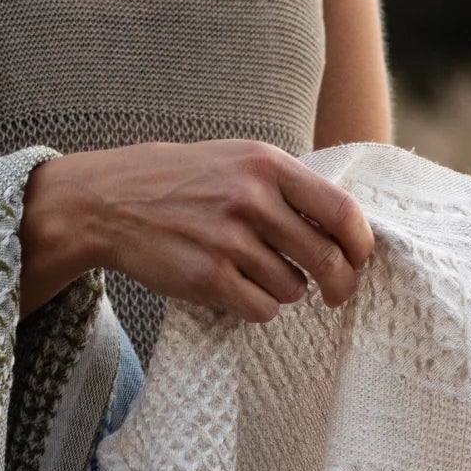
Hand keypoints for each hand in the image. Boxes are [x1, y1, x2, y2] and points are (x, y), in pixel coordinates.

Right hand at [21, 139, 374, 322]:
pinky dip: (259, 307)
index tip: (359, 260)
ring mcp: (227, 240)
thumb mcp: (238, 161)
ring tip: (259, 274)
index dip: (360, 245)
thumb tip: (348, 228)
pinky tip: (240, 290)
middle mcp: (250, 199)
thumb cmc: (184, 182)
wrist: (110, 201)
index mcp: (266, 164)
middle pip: (325, 258)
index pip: (342, 211)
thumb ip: (289, 186)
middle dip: (340, 284)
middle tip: (338, 294)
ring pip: (293, 288)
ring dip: (286, 290)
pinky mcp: (206, 277)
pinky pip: (261, 309)